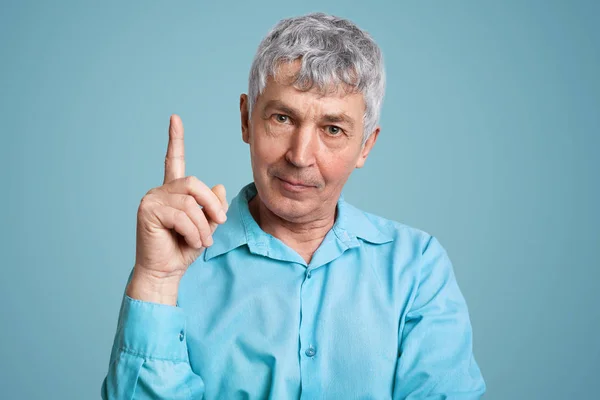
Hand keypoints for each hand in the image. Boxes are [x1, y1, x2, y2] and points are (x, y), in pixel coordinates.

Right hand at [131, 114, 227, 288]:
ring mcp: (152, 199)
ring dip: (203, 226)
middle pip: (194, 183)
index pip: (173, 160)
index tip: (175, 118)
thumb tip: (219, 186)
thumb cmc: (184, 249)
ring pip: (190, 203)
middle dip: (211, 205)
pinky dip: (194, 232)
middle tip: (219, 223)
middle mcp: (160, 191)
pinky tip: (191, 242)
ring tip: (202, 241)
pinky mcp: (148, 211)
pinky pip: (182, 215)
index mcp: (173, 192)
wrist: (166, 272)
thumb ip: (213, 206)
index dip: (175, 139)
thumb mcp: (207, 226)